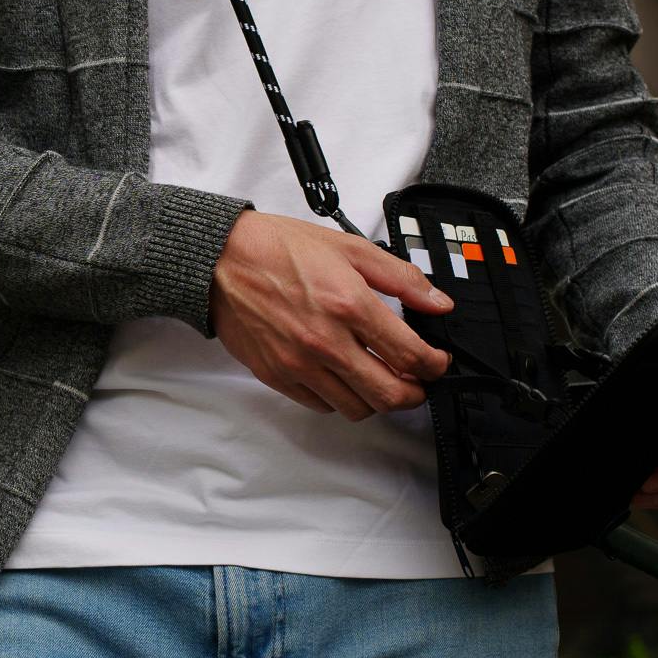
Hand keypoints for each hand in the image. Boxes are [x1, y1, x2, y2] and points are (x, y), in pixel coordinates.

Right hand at [209, 209, 453, 419]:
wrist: (220, 260)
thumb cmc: (278, 250)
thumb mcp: (350, 248)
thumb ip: (401, 279)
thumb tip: (437, 303)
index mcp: (349, 306)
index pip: (411, 356)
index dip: (435, 365)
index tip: (436, 361)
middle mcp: (326, 342)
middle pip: (389, 395)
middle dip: (415, 393)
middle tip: (418, 382)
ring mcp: (299, 365)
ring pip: (357, 408)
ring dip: (378, 399)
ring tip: (380, 379)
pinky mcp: (278, 376)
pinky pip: (321, 405)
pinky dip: (340, 398)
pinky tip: (343, 377)